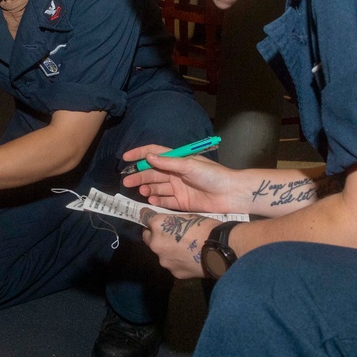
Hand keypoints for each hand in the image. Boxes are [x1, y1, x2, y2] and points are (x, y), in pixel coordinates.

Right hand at [122, 143, 236, 212]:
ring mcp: (178, 188)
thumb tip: (148, 157)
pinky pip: (165, 201)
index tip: (125, 158)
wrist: (230, 194)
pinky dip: (157, 201)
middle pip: (153, 173)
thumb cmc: (212, 175)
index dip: (140, 154)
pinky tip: (151, 201)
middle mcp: (175, 173)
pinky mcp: (182, 202)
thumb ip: (168, 162)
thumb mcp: (189, 165)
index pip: (155, 154)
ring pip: (157, 188)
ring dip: (148, 189)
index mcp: (177, 160)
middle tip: (127, 181)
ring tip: (142, 192)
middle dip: (140, 176)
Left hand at [140, 208, 216, 278]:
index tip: (151, 218)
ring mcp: (164, 260)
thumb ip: (170, 222)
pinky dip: (178, 261)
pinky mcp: (174, 272)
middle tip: (167, 235)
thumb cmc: (205, 227)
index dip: (149, 217)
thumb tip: (164, 226)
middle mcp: (156, 243)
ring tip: (183, 249)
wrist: (219, 248)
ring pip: (160, 253)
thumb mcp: (185, 217)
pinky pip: (172, 264)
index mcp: (158, 225)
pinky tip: (189, 259)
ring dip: (167, 250)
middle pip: (147, 238)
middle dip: (155, 235)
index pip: (145, 218)